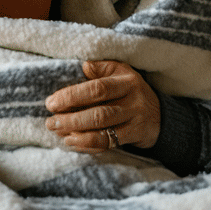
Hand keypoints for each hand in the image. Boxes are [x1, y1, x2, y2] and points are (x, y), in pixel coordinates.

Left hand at [44, 60, 160, 152]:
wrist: (160, 115)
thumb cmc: (131, 90)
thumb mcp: (121, 72)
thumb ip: (102, 68)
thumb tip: (84, 65)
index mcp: (127, 81)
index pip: (97, 89)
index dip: (72, 96)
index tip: (52, 102)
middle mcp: (133, 100)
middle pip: (99, 112)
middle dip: (71, 118)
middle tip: (50, 122)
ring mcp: (135, 120)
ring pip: (103, 130)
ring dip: (77, 133)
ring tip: (58, 132)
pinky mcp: (134, 136)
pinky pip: (108, 143)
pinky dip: (88, 144)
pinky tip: (72, 142)